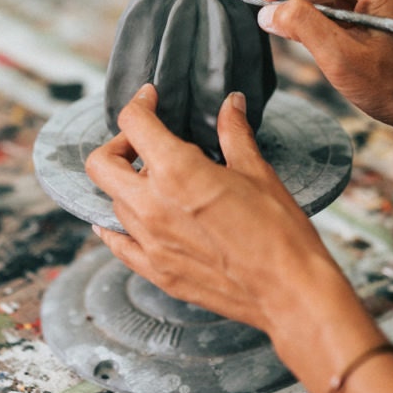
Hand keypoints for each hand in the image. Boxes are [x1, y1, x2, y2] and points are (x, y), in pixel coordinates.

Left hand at [84, 84, 333, 336]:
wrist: (290, 291)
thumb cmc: (280, 231)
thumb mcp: (257, 172)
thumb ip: (234, 133)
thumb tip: (231, 104)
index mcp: (177, 171)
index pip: (134, 123)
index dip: (140, 103)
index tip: (151, 100)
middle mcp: (151, 206)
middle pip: (101, 164)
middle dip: (119, 144)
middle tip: (144, 142)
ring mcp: (149, 243)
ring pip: (112, 201)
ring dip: (127, 184)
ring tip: (158, 181)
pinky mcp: (156, 271)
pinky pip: (117, 243)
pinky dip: (116, 226)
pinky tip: (132, 217)